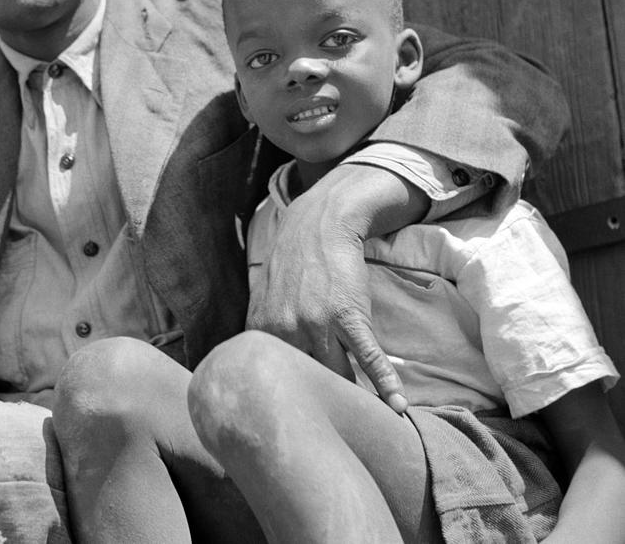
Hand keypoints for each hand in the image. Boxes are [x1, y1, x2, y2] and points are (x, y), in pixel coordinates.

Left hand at [246, 163, 428, 412]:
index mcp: (262, 327)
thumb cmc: (295, 260)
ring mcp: (317, 323)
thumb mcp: (264, 294)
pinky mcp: (348, 315)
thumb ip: (263, 329)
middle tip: (331, 433)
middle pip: (305, 381)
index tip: (296, 423)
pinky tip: (398, 406)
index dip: (285, 401)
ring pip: (336, 375)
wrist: (321, 222)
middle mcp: (285, 329)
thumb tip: (258, 362)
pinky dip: (384, 382)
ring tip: (367, 426)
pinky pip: (368, 357)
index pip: (272, 377)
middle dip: (319, 405)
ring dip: (354, 400)